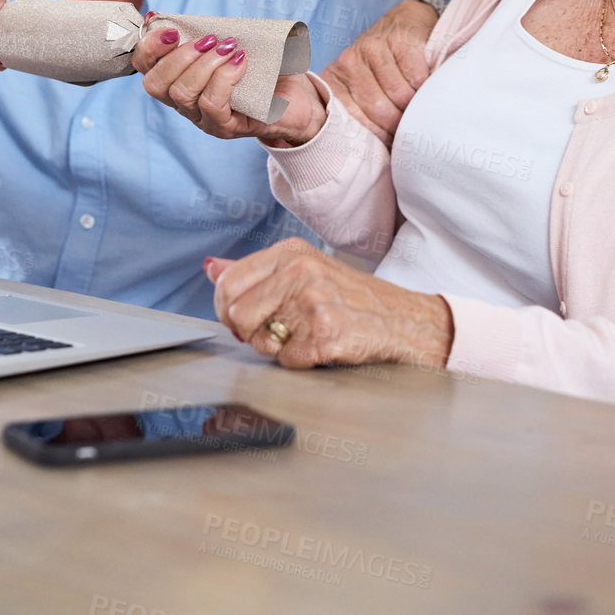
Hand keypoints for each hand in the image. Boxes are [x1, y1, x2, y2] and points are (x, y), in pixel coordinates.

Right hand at [131, 20, 325, 145]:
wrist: (300, 99)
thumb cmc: (267, 69)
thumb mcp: (239, 46)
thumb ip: (218, 35)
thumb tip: (204, 23)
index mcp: (179, 80)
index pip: (144, 68)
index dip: (148, 47)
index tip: (169, 28)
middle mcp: (185, 104)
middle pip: (155, 84)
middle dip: (177, 55)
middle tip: (210, 39)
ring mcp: (203, 119)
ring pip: (182, 94)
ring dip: (205, 64)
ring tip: (230, 48)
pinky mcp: (225, 128)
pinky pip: (212, 104)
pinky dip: (224, 78)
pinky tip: (241, 63)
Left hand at [204, 239, 452, 368]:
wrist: (404, 321)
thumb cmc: (352, 299)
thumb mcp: (304, 270)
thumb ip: (255, 272)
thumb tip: (210, 268)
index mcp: (291, 252)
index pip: (227, 282)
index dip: (228, 309)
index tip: (245, 318)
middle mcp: (301, 270)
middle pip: (236, 314)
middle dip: (249, 333)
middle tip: (276, 332)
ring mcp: (315, 302)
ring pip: (259, 340)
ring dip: (277, 349)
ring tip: (304, 337)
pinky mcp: (327, 334)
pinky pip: (287, 361)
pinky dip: (301, 362)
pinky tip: (322, 348)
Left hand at [321, 0, 437, 143]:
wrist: (405, 22)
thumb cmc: (384, 69)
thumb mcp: (363, 91)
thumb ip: (360, 116)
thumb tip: (367, 159)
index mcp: (334, 80)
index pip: (353, 121)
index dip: (377, 139)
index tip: (391, 147)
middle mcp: (348, 62)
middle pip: (378, 110)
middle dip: (399, 126)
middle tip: (413, 133)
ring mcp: (372, 47)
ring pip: (398, 95)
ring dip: (415, 107)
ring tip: (421, 111)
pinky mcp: (399, 39)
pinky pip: (415, 76)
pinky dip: (425, 86)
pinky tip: (426, 87)